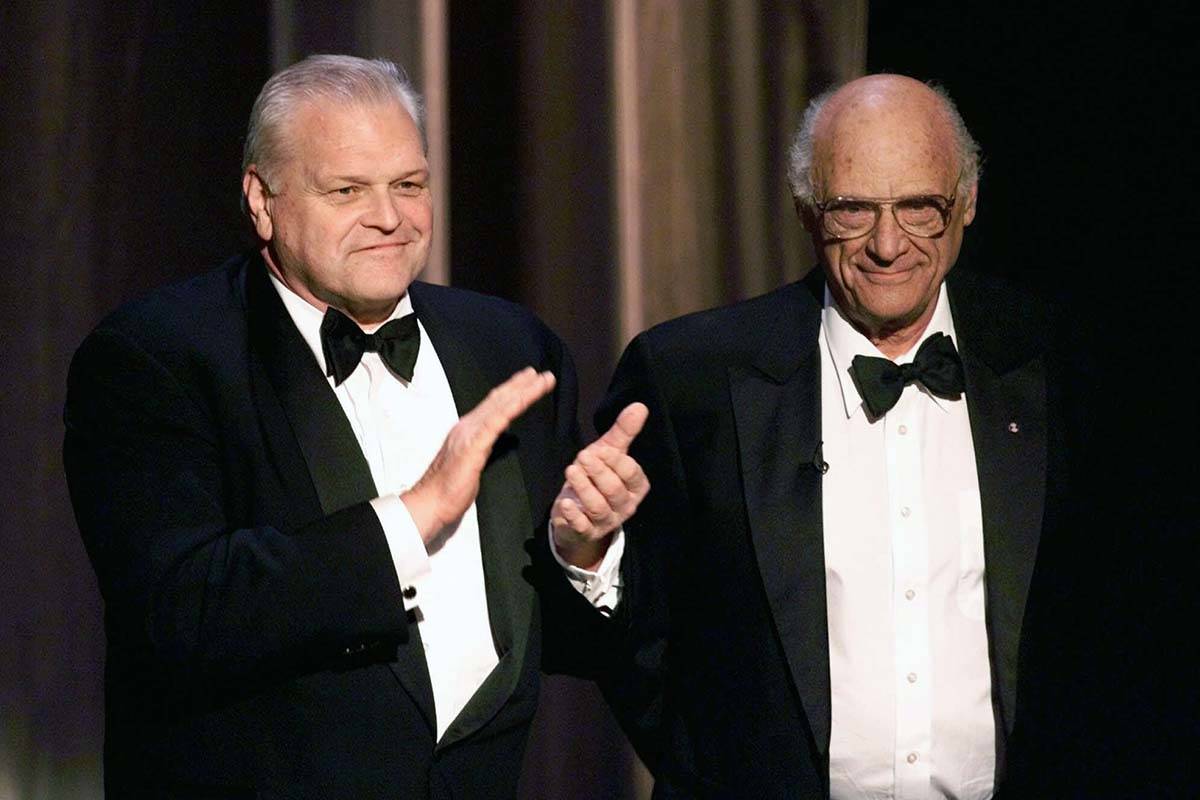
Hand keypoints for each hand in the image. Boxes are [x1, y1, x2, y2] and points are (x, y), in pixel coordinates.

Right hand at [403, 367, 555, 542]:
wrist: (431, 502)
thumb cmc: (451, 488)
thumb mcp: (473, 462)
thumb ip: (485, 446)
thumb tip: (501, 440)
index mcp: (469, 429)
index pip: (494, 404)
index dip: (512, 389)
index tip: (530, 379)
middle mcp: (468, 425)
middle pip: (499, 399)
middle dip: (522, 384)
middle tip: (544, 374)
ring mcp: (469, 433)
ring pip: (501, 406)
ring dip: (523, 391)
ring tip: (542, 380)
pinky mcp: (472, 445)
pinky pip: (495, 422)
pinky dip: (510, 408)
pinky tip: (523, 399)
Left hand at [551, 402, 649, 569]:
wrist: (577, 513)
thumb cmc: (597, 478)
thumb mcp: (609, 453)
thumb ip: (623, 432)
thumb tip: (639, 406)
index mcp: (635, 486)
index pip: (631, 474)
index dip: (616, 462)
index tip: (601, 449)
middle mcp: (625, 506)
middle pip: (614, 490)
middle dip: (599, 472)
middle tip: (583, 456)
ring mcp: (606, 521)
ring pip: (598, 507)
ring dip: (584, 488)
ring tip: (570, 471)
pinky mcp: (585, 532)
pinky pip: (582, 526)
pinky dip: (574, 516)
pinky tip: (565, 503)